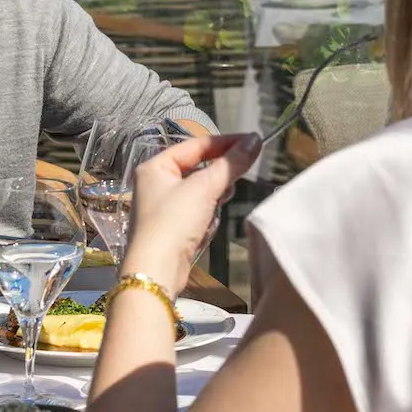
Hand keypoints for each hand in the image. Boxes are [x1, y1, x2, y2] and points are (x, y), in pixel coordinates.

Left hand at [121, 133, 260, 292]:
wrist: (156, 270)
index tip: (253, 141)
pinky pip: (197, 213)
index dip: (226, 142)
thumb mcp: (205, 188)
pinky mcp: (172, 229)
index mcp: (156, 166)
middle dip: (218, 176)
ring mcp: (163, 208)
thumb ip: (231, 163)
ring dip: (213, 199)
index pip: (196, 145)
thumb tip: (255, 140)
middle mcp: (156, 184)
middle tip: (239, 175)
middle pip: (198, 168)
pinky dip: (206, 217)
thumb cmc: (173, 222)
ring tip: (218, 205)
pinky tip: (206, 228)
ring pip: (200, 192)